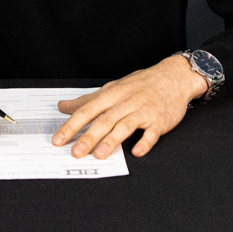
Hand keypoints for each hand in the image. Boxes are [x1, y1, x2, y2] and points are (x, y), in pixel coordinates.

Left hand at [53, 54, 207, 161]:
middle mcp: (126, 102)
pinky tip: (137, 152)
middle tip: (75, 152)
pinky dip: (145, 142)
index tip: (58, 139)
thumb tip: (62, 107)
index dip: (71, 125)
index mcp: (112, 94)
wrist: (174, 77)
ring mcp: (143, 111)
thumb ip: (87, 100)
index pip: (87, 110)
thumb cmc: (141, 84)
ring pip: (125, 126)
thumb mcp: (112, 88)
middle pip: (104, 120)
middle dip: (88, 137)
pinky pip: (152, 133)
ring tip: (99, 155)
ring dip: (112, 141)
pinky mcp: (159, 121)